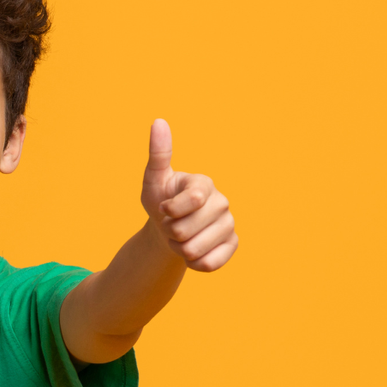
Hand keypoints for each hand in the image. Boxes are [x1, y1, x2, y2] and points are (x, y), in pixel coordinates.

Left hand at [140, 118, 236, 271]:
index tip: (163, 209)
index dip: (170, 210)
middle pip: (188, 230)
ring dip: (179, 249)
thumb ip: (158, 154)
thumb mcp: (154, 180)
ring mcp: (229, 224)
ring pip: (195, 249)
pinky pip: (210, 264)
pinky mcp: (233, 244)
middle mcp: (221, 202)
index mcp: (204, 183)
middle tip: (171, 225)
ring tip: (180, 238)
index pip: (193, 199)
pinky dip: (194, 264)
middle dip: (170, 233)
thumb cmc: (160, 201)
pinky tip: (192, 252)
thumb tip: (158, 122)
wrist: (167, 231)